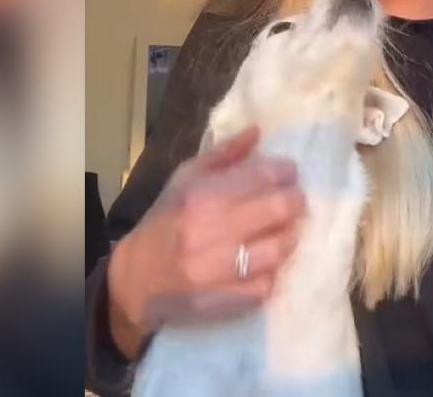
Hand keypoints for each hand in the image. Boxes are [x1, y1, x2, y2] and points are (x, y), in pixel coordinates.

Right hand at [106, 127, 304, 357]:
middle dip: (295, 201)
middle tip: (292, 201)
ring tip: (281, 231)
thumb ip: (223, 155)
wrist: (137, 280)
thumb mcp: (184, 180)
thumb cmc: (165, 222)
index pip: (264, 176)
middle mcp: (212, 231)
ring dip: (288, 236)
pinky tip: (264, 263)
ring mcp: (221, 270)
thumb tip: (257, 132)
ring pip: (281, 248)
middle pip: (281, 210)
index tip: (288, 174)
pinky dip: (272, 271)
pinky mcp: (228, 301)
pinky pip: (269, 283)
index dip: (286, 172)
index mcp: (202, 196)